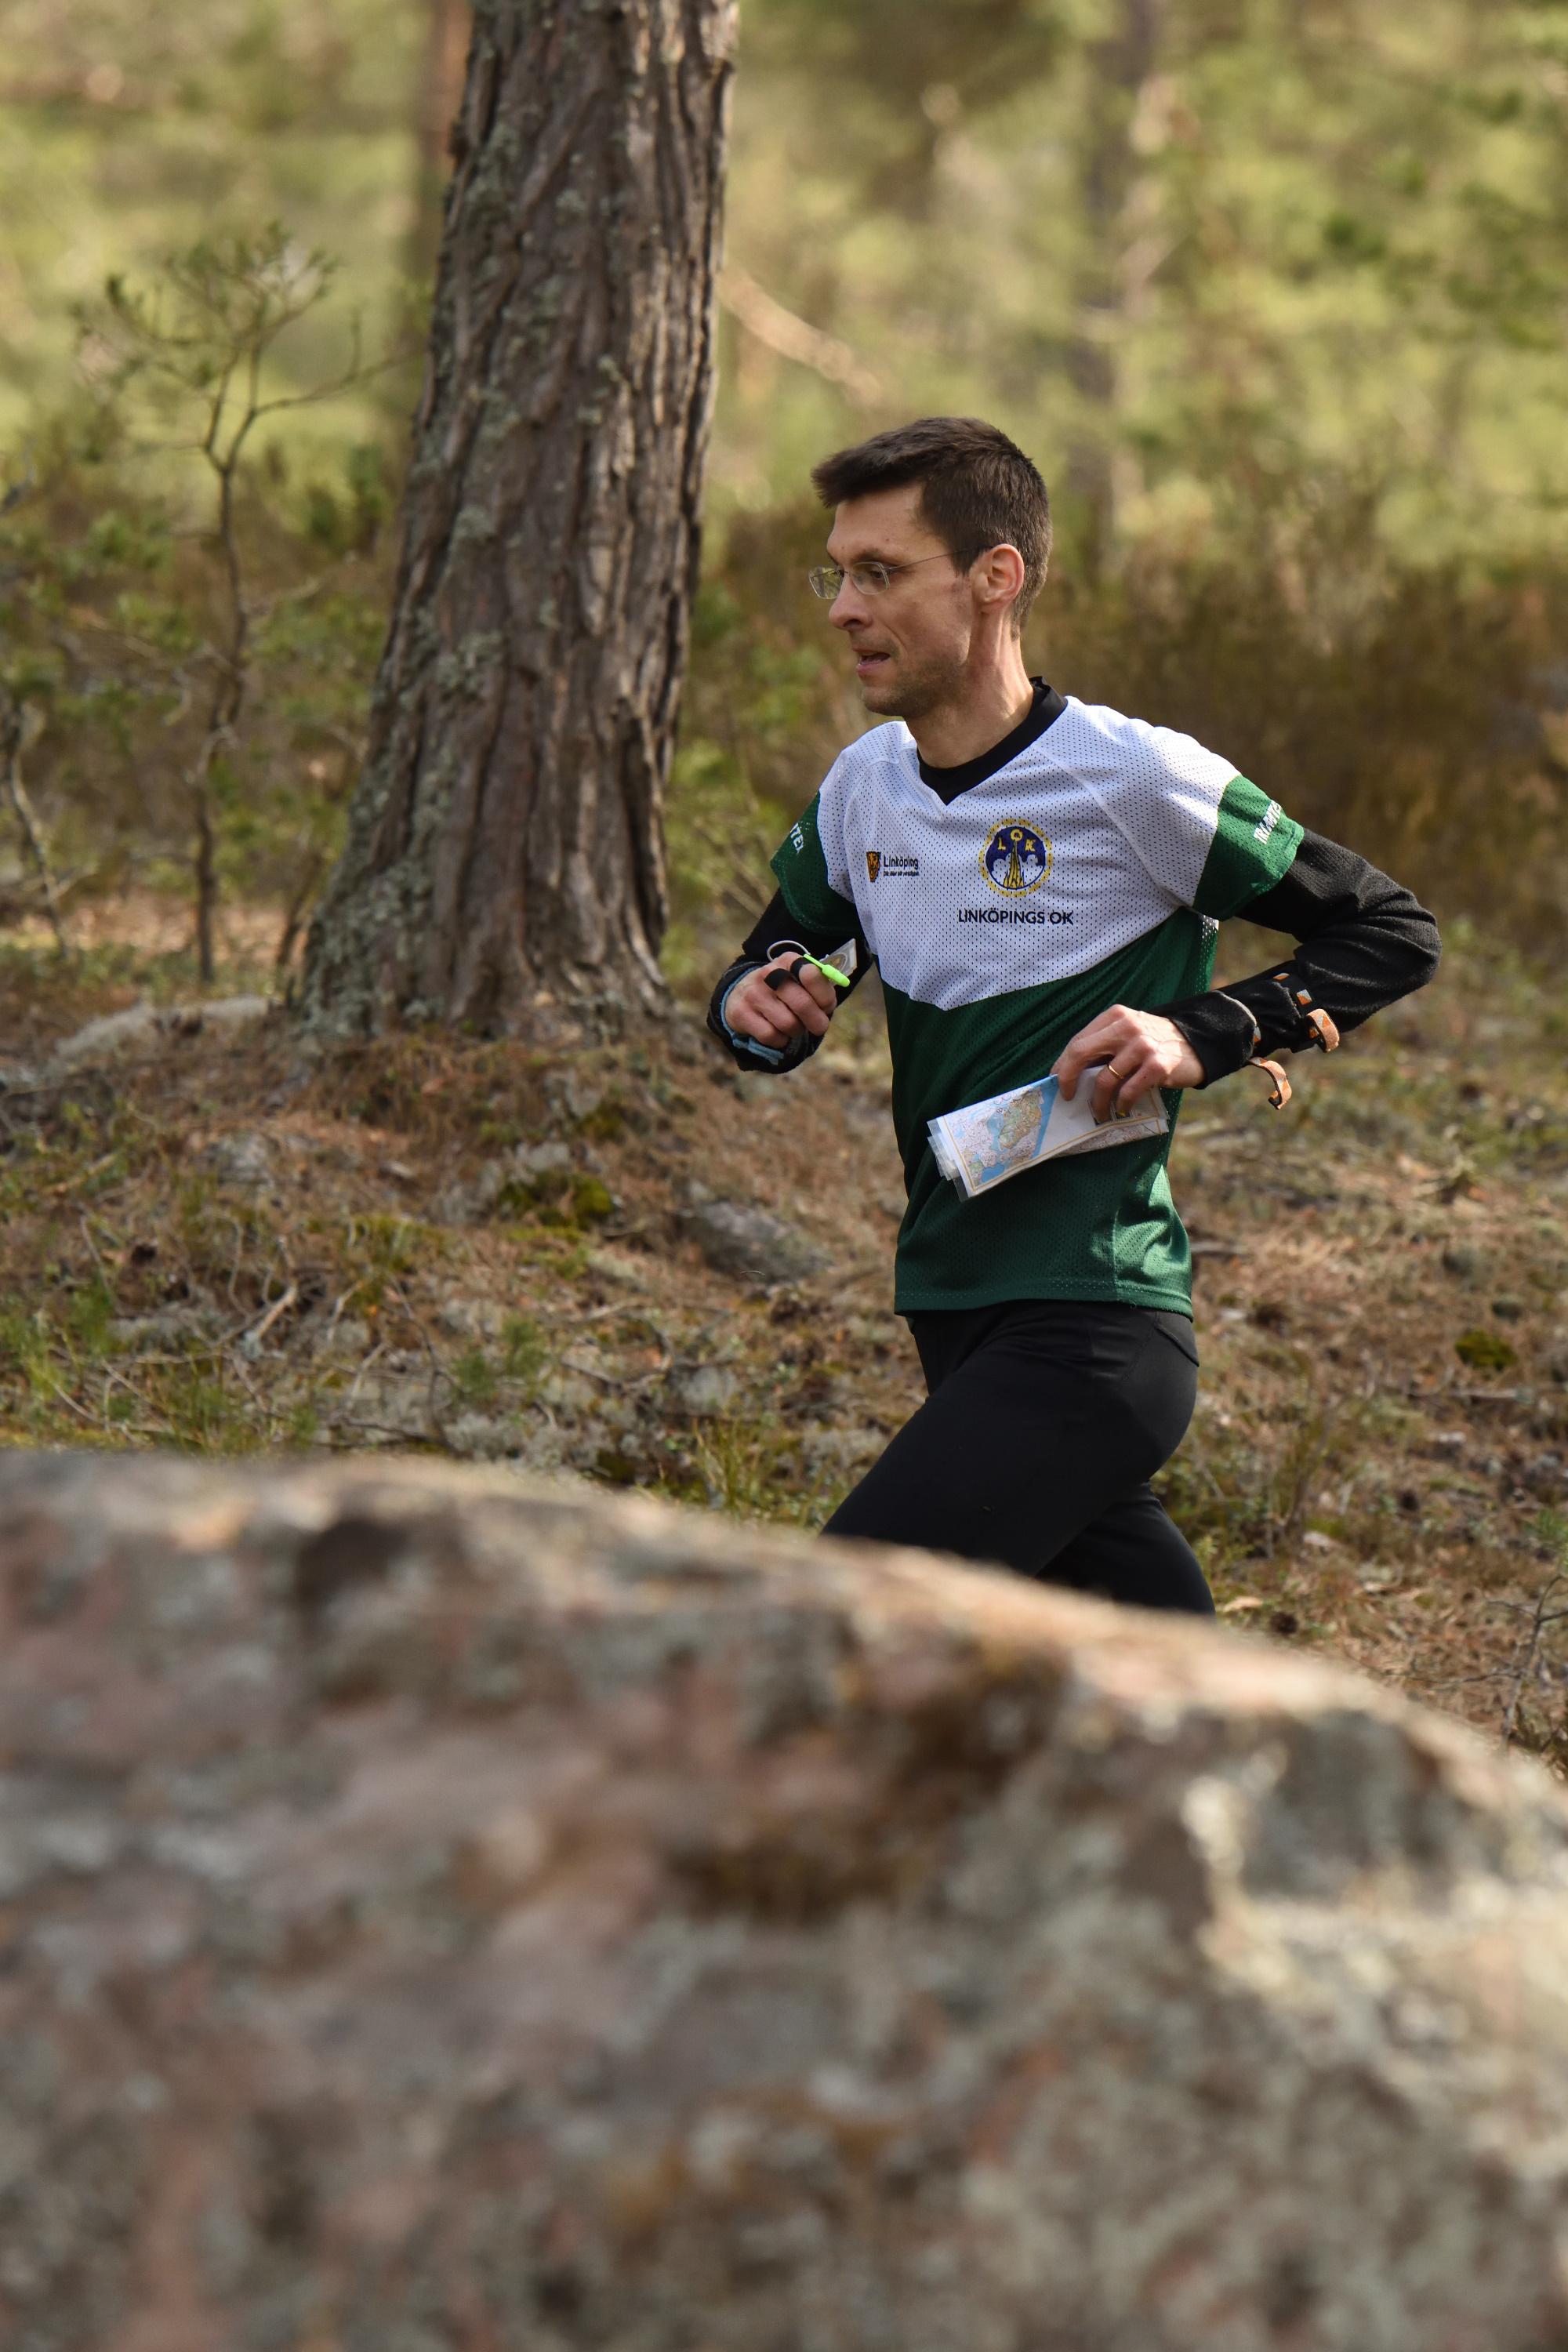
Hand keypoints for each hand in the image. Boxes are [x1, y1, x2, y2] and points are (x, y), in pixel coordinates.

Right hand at [723, 954, 837, 1050]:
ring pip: (788, 1024)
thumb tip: (827, 1005)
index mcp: (788, 961)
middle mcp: (768, 973)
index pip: (812, 975)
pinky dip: (780, 1040)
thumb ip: (820, 989)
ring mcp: (753, 993)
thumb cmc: (784, 991)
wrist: (742, 994)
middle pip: (803, 1004)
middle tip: (819, 1027)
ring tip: (793, 1026)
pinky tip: (777, 1032)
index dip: (824, 996)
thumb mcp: (802, 982)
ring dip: (796, 1031)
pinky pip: (771, 1036)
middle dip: (817, 1021)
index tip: (826, 1006)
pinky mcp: (740, 1013)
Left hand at [1052, 1004, 1203, 1119]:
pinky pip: (1128, 1090)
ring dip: (1098, 1101)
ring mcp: (1142, 1046)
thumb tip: (1071, 1072)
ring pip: (1105, 1079)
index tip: (1057, 1081)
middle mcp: (1127, 1027)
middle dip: (1068, 1079)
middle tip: (1067, 1097)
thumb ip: (1104, 1045)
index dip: (1063, 1064)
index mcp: (1115, 1016)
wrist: (1196, 1043)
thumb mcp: (1128, 1033)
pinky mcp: (1157, 1065)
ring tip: (1100, 1111)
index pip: (1078, 1041)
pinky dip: (1121, 1103)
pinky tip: (1122, 1108)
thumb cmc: (1154, 1042)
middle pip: (1081, 1053)